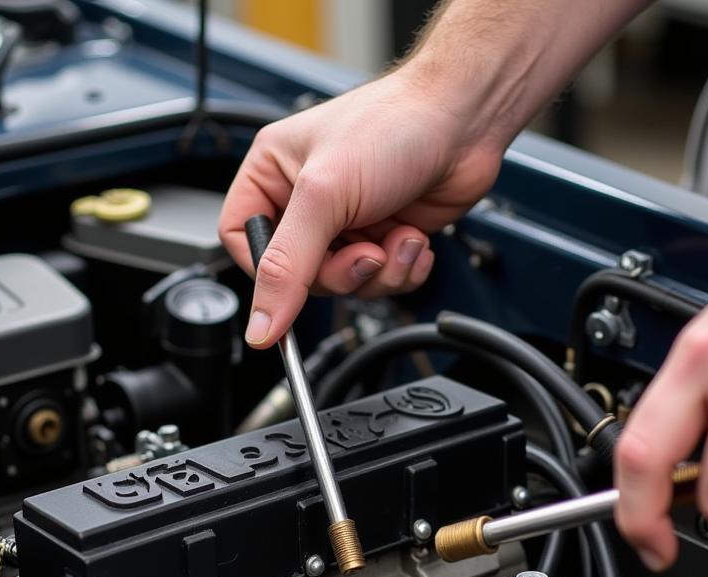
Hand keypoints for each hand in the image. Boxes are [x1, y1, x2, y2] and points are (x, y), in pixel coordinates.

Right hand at [219, 68, 503, 347]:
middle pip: (300, 275)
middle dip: (341, 272)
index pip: (244, 243)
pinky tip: (413, 239)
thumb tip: (261, 325)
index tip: (291, 285)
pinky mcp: (384, 236)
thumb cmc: (394, 125)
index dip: (267, 272)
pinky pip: (381, 282)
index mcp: (273, 174)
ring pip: (345, 284)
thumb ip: (287, 267)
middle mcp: (307, 199)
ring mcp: (348, 220)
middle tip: (366, 252)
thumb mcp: (324, 196)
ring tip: (397, 238)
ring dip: (379, 271)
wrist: (463, 120)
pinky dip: (403, 270)